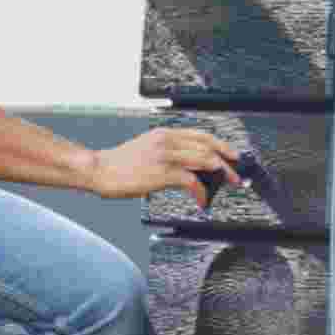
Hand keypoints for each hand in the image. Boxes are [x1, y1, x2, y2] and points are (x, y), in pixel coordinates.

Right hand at [89, 127, 243, 207]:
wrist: (99, 169)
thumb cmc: (120, 164)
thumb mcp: (147, 148)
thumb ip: (168, 151)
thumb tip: (190, 165)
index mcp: (164, 133)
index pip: (201, 135)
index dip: (220, 145)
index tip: (232, 155)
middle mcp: (167, 141)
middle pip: (207, 147)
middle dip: (226, 161)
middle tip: (235, 174)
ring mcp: (165, 156)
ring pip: (204, 160)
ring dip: (220, 174)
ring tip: (225, 186)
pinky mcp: (161, 173)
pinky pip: (191, 181)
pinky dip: (201, 192)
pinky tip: (202, 201)